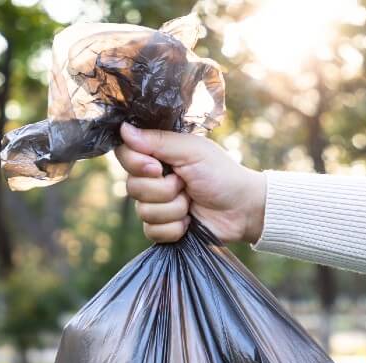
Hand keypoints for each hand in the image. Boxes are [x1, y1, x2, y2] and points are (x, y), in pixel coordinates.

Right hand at [116, 122, 265, 243]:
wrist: (241, 209)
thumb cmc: (221, 174)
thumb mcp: (192, 151)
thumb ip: (158, 141)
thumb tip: (123, 129)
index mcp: (157, 155)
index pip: (125, 155)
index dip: (136, 164)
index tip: (157, 167)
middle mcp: (152, 179)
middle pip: (132, 187)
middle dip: (163, 190)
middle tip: (185, 185)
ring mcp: (156, 205)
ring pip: (143, 212)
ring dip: (174, 209)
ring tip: (191, 203)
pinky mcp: (162, 228)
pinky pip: (152, 231)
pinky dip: (175, 228)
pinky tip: (189, 222)